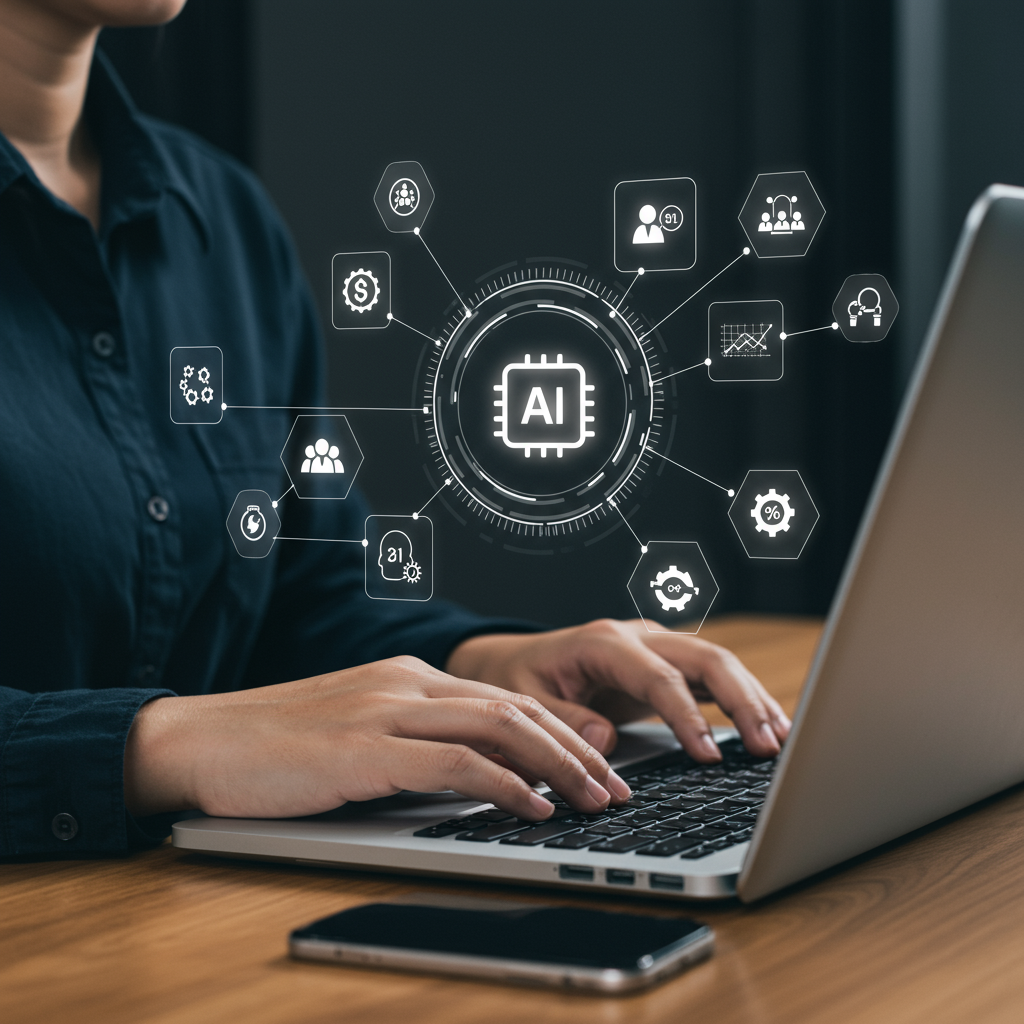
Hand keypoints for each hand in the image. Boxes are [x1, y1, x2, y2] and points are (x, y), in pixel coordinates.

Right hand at [123, 655, 630, 820]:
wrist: (201, 740)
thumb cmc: (274, 747)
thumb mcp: (357, 734)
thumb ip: (412, 744)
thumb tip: (474, 778)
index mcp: (407, 677)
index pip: (504, 699)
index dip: (560, 734)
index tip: (596, 767)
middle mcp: (406, 682)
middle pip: (516, 709)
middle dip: (578, 751)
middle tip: (617, 789)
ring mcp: (386, 709)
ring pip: (499, 728)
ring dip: (559, 767)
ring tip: (597, 801)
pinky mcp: (365, 747)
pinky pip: (455, 763)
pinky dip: (506, 785)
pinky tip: (535, 808)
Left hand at [446, 620, 790, 761]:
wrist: (517, 661)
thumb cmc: (520, 678)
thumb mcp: (525, 699)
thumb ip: (562, 720)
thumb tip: (603, 742)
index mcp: (604, 642)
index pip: (659, 676)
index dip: (686, 715)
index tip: (707, 756)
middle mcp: (638, 637)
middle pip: (706, 658)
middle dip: (741, 700)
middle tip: (767, 747)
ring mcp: (657, 648)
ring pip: (719, 664)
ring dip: (753, 700)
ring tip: (781, 741)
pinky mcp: (667, 665)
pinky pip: (713, 679)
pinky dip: (743, 701)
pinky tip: (769, 728)